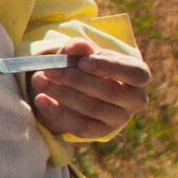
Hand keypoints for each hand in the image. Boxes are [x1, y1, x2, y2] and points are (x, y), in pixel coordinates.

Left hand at [30, 39, 149, 139]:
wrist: (84, 89)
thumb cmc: (90, 66)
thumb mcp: (86, 53)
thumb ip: (80, 48)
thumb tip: (76, 46)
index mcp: (139, 76)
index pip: (134, 74)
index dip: (109, 67)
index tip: (82, 62)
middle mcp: (135, 100)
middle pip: (109, 92)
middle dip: (76, 80)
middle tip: (49, 70)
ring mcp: (120, 119)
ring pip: (93, 109)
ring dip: (62, 94)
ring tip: (39, 81)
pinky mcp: (101, 131)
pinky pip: (81, 126)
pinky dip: (58, 113)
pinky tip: (41, 100)